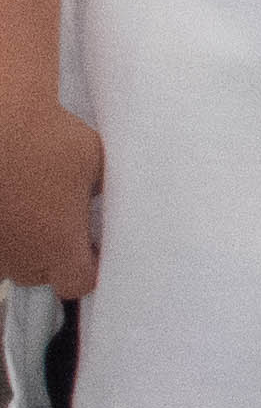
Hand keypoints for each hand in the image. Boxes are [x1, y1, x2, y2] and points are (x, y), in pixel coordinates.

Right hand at [0, 95, 91, 293]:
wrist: (1, 123)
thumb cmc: (47, 140)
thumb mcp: (97, 164)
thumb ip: (104, 193)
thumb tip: (103, 199)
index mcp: (56, 247)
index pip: (77, 284)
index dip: (91, 270)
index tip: (96, 250)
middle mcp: (18, 257)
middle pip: (43, 274)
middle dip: (56, 255)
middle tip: (66, 221)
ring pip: (13, 261)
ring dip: (25, 244)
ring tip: (35, 207)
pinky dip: (5, 232)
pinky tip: (13, 204)